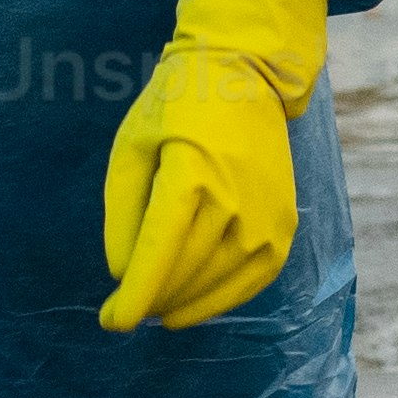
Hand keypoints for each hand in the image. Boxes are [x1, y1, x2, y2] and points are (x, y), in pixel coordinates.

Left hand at [97, 0, 333, 331]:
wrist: (246, 75)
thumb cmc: (177, 107)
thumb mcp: (132, 146)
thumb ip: (123, 214)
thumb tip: (123, 274)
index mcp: (191, 173)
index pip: (159, 253)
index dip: (135, 296)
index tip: (112, 322)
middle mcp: (235, 200)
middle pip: (185, 274)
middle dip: (150, 301)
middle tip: (123, 310)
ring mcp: (266, 216)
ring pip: (218, 284)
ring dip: (183, 305)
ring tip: (156, 306)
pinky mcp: (285, 226)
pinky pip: (253, 280)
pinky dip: (223, 300)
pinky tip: (194, 303)